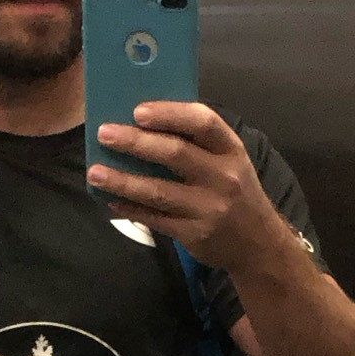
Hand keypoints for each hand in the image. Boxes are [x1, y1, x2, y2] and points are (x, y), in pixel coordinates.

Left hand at [86, 102, 285, 276]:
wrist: (259, 245)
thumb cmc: (236, 192)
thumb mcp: (230, 161)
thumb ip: (198, 143)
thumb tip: (143, 123)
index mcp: (232, 150)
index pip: (203, 122)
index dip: (170, 113)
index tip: (138, 110)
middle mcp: (224, 177)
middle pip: (175, 154)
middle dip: (136, 142)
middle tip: (105, 134)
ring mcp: (209, 208)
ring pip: (159, 191)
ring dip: (123, 180)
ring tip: (95, 172)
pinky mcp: (196, 235)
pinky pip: (156, 219)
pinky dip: (130, 209)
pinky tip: (111, 200)